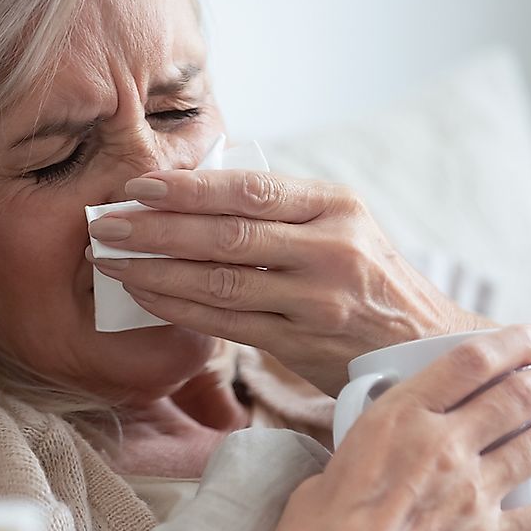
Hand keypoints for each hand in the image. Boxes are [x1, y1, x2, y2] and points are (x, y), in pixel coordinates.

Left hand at [87, 168, 487, 394]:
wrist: (423, 345)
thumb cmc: (370, 278)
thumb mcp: (344, 225)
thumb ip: (284, 209)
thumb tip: (196, 188)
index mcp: (337, 206)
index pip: (250, 190)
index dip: (188, 187)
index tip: (139, 185)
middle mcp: (330, 251)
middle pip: (227, 234)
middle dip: (157, 228)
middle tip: (107, 223)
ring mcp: (316, 302)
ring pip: (221, 283)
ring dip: (156, 272)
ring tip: (112, 262)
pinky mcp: (301, 345)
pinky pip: (227, 324)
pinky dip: (181, 309)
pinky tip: (147, 297)